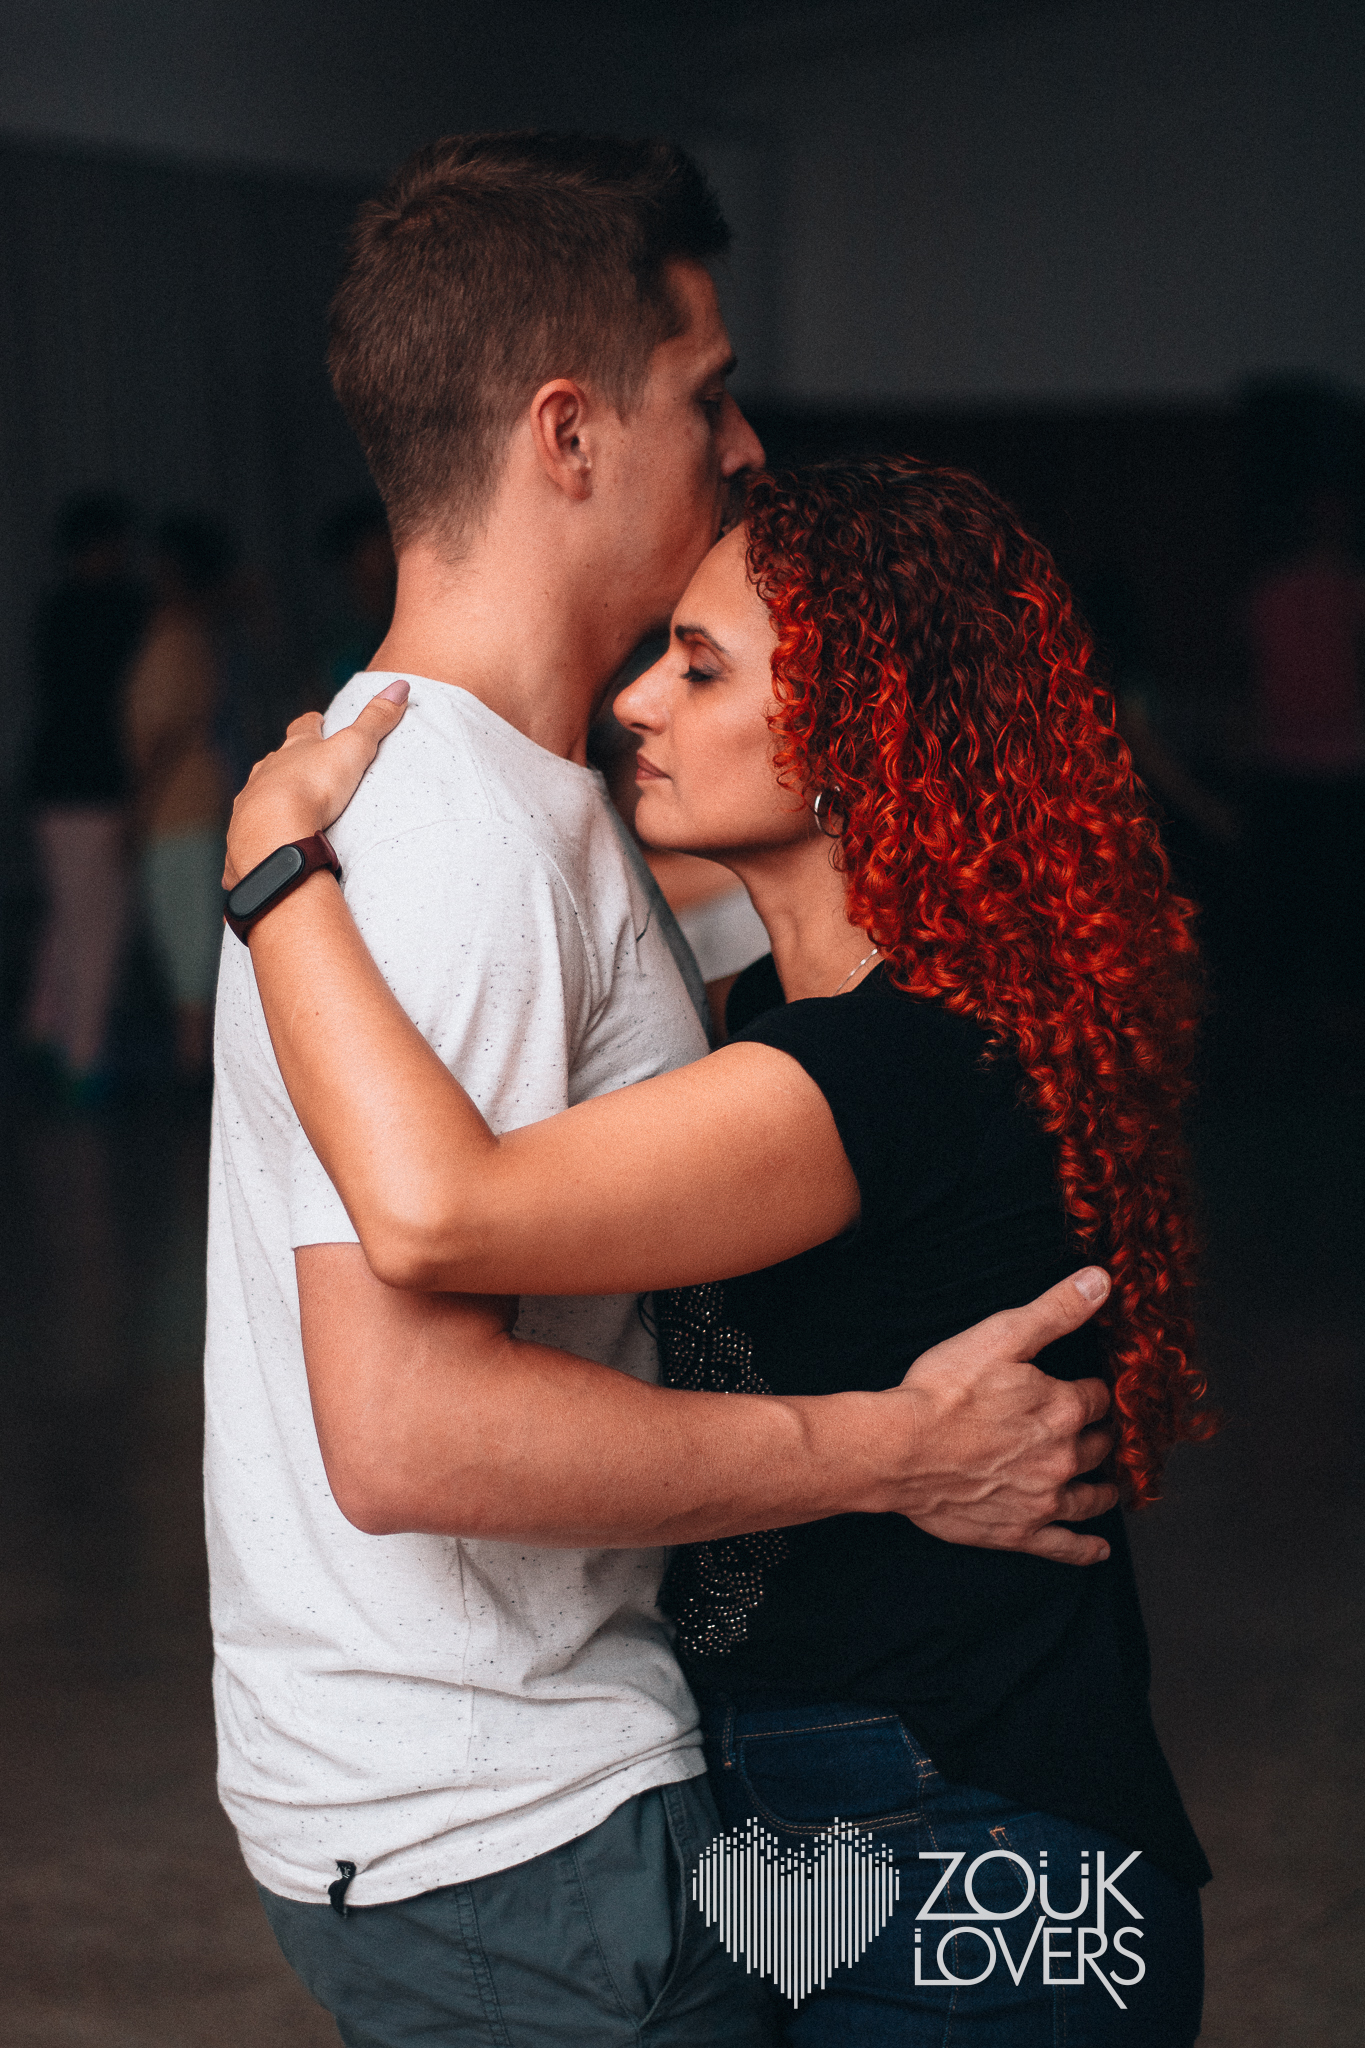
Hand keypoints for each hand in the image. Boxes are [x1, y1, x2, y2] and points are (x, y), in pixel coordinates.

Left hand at [223, 679, 410, 886]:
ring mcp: (251, 803)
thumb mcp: (353, 749)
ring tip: (285, 807)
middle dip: (287, 761)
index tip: (316, 718)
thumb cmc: (313, 787)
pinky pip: (251, 831)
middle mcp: (267, 772)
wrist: (274, 833)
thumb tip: (400, 685)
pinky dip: (260, 832)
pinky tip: (268, 840)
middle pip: (276, 760)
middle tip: (299, 763)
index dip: (311, 723)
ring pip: (260, 794)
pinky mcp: (244, 835)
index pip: (302, 728)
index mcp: (294, 749)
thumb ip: (375, 720)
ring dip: (271, 797)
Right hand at [878, 1267, 1117, 1564]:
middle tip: (1096, 1432)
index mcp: (1064, 1407)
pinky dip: (1085, 1548)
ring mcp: (1043, 1499)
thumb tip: (1102, 1281)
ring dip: (1103, 1487)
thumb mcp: (1001, 1335)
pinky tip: (1098, 1549)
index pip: (1098, 1397)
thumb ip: (1056, 1309)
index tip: (1088, 1388)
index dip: (1092, 1389)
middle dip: (1100, 1436)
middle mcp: (1063, 1457)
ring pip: (1091, 1495)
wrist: (899, 1449)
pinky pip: (1064, 1546)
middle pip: (1099, 1446)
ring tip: (1108, 1484)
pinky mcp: (1019, 1531)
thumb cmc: (944, 1390)